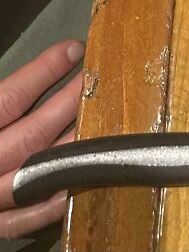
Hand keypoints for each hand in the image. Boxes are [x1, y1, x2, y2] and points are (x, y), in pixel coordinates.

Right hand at [0, 40, 83, 239]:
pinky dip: (55, 199)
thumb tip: (25, 77)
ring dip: (75, 145)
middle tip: (96, 77)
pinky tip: (81, 177)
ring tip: (101, 117)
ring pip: (38, 173)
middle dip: (69, 103)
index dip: (43, 72)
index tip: (72, 49)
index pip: (9, 98)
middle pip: (32, 134)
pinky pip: (26, 218)